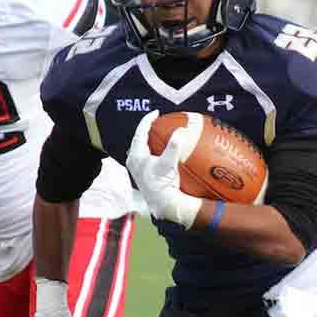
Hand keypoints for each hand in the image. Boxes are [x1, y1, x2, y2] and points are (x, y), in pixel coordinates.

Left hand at [124, 110, 201, 228]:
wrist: (161, 203)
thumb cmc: (162, 184)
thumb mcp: (168, 163)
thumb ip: (174, 146)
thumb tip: (182, 130)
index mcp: (136, 155)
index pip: (140, 132)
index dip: (148, 120)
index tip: (156, 113)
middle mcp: (134, 161)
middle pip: (139, 139)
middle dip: (146, 129)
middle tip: (156, 122)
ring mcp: (137, 168)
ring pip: (141, 148)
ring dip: (148, 140)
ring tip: (157, 134)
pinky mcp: (143, 174)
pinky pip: (145, 156)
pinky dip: (152, 150)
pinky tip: (160, 151)